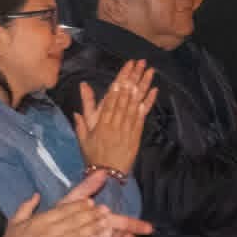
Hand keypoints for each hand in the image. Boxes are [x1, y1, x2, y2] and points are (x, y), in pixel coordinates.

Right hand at [72, 61, 155, 175]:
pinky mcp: (137, 134)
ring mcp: (128, 127)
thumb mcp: (83, 135)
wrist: (108, 174)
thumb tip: (82, 91)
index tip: (127, 67)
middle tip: (140, 62)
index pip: (112, 96)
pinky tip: (154, 90)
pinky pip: (143, 115)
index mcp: (102, 121)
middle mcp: (116, 122)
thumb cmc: (93, 154)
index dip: (120, 80)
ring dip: (143, 85)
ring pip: (136, 102)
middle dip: (133, 77)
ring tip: (149, 71)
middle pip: (126, 95)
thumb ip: (83, 113)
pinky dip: (148, 102)